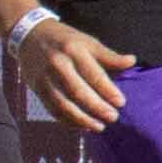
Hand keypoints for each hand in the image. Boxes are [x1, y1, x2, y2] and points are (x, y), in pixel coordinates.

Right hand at [16, 18, 135, 133]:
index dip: (108, 90)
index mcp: (73, 50)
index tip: (121, 103)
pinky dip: (67, 120)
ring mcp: (44, 77)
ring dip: (82, 119)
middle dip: (97, 107)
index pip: (93, 74)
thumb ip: (108, 55)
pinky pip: (52, 108)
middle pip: (78, 91)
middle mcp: (57, 64)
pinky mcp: (36, 87)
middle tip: (113, 118)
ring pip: (63, 104)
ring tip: (99, 127)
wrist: (29, 35)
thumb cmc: (65, 40)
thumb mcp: (87, 42)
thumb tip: (132, 61)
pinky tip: (82, 126)